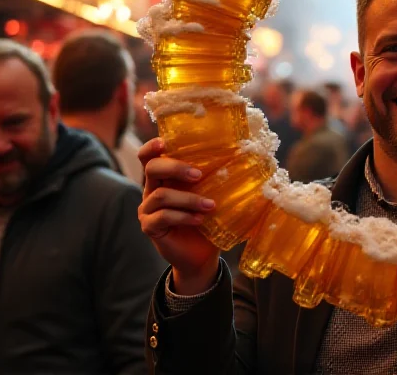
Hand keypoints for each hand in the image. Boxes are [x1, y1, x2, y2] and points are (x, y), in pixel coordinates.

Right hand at [138, 138, 219, 294]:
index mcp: (165, 177)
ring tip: (210, 205)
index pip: (149, 156)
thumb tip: (248, 157)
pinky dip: (183, 216)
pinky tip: (199, 219)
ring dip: (188, 198)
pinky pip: (162, 217)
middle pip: (151, 168)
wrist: (202, 253)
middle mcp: (151, 189)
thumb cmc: (209, 219)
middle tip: (199, 174)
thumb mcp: (214, 194)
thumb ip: (218, 177)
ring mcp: (148, 209)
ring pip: (160, 195)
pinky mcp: (150, 227)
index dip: (152, 146)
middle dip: (175, 167)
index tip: (165, 142)